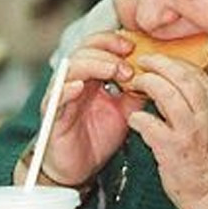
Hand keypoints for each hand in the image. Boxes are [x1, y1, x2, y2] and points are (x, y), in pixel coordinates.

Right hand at [34, 32, 144, 185]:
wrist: (80, 168)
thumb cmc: (98, 137)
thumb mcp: (125, 111)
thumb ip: (136, 91)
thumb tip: (154, 74)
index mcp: (91, 76)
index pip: (96, 45)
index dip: (112, 40)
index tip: (133, 46)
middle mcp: (74, 81)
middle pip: (83, 51)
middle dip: (107, 52)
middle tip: (128, 65)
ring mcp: (61, 97)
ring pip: (70, 69)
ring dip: (94, 66)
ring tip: (114, 72)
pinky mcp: (53, 115)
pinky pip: (55, 98)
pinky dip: (66, 89)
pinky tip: (79, 87)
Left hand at [124, 54, 207, 208]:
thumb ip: (204, 112)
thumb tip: (180, 96)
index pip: (201, 76)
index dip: (179, 63)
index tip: (165, 60)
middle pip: (185, 78)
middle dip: (162, 64)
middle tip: (146, 61)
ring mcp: (191, 134)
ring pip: (169, 94)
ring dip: (149, 84)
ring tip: (137, 83)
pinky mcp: (174, 151)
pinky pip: (151, 125)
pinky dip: (139, 118)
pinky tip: (134, 120)